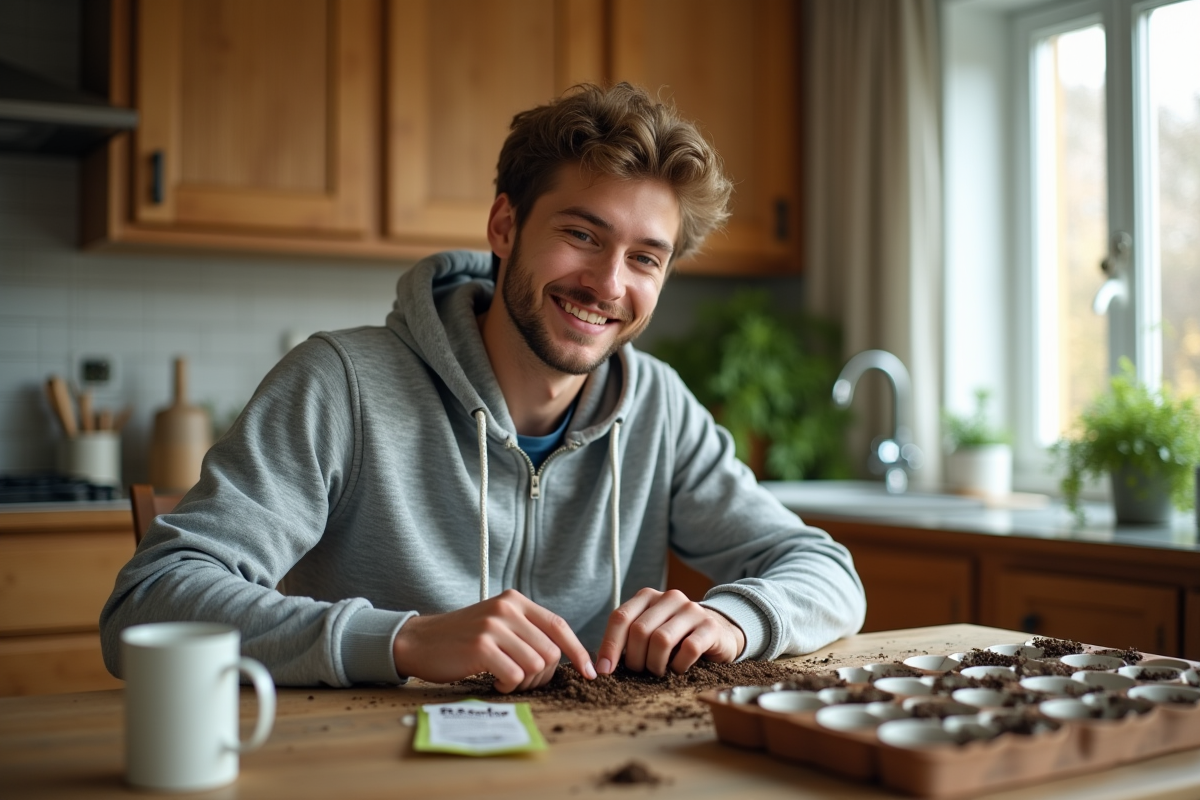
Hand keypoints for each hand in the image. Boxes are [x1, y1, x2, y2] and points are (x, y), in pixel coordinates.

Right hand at [391, 589, 595, 692]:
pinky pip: (515, 675)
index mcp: (515, 601)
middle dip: (543, 675)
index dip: (578, 651)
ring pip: (535, 665)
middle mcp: (507, 609)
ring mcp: (494, 626)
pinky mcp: (481, 647)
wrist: (419, 641)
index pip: (559, 626)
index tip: (589, 672)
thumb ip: (526, 630)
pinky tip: (495, 681)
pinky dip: (509, 686)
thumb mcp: (496, 622)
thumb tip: (563, 655)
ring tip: (506, 680)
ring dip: (525, 683)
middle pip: (550, 652)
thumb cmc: (461, 639)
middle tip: (523, 681)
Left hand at [595, 588, 745, 676]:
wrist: (719, 633)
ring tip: (659, 671)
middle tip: (641, 671)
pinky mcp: (710, 626)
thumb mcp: (650, 631)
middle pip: (639, 631)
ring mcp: (691, 610)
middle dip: (636, 659)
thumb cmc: (676, 637)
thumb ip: (628, 639)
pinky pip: (688, 649)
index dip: (609, 646)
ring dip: (656, 664)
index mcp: (648, 596)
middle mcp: (669, 597)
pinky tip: (679, 669)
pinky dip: (679, 666)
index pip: (620, 617)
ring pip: (662, 640)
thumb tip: (602, 666)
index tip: (604, 671)